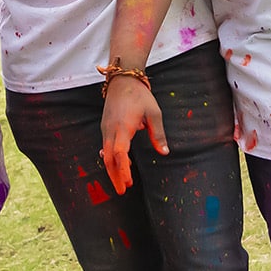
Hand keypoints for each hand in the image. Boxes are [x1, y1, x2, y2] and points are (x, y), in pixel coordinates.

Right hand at [100, 74, 165, 192]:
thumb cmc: (139, 95)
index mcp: (123, 127)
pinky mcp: (105, 127)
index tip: (128, 182)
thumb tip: (165, 152)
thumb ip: (158, 134)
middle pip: (109, 159)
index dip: (123, 170)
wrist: (122, 80)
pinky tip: (122, 164)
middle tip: (123, 190)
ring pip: (106, 154)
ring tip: (123, 182)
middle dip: (115, 176)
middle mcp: (111, 130)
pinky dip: (112, 158)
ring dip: (113, 169)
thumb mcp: (153, 113)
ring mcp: (106, 129)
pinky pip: (107, 147)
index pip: (120, 154)